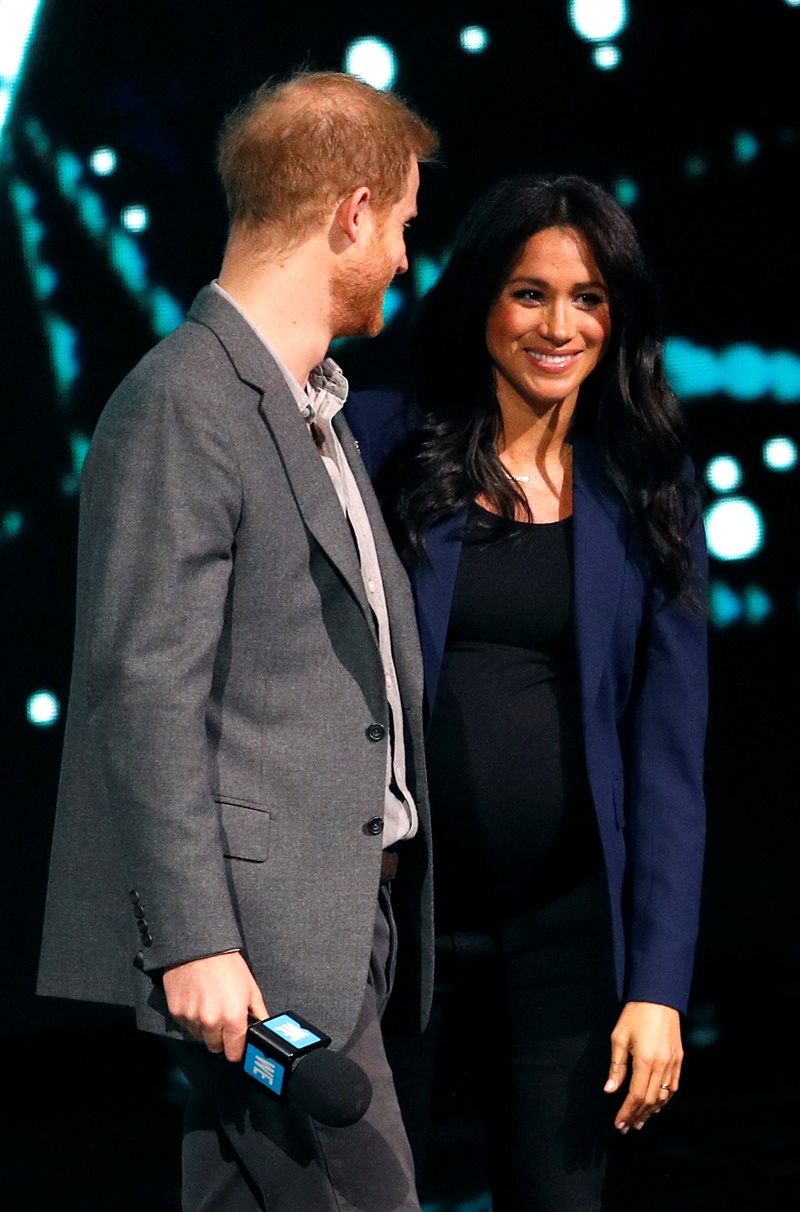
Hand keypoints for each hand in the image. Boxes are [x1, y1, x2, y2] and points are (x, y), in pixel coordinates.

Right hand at [162, 951, 267, 1061]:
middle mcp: (211, 1022)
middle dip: (221, 1038)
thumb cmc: (227, 964)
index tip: (237, 1043)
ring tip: (210, 1005)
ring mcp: (191, 1019)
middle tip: (224, 1019)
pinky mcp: (176, 1013)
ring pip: (200, 1036)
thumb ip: (258, 1012)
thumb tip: (264, 1028)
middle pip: (215, 1047)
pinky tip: (197, 1000)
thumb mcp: (250, 987)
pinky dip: (192, 1018)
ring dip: (205, 1028)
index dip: (237, 1048)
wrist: (199, 947)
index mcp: (232, 1018)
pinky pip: (186, 1025)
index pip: (234, 1053)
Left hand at [604, 1001, 682, 1132]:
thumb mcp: (619, 1038)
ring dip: (652, 1111)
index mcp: (645, 1061)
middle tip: (628, 1127)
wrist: (659, 998)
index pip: (636, 1095)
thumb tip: (610, 1090)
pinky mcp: (680, 1060)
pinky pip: (674, 1086)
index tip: (619, 1124)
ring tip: (640, 1121)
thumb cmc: (635, 1015)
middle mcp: (662, 1065)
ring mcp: (674, 1063)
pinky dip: (665, 1099)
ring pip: (664, 1096)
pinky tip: (657, 1105)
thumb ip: (617, 1066)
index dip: (627, 1112)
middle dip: (638, 1115)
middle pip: (651, 1100)